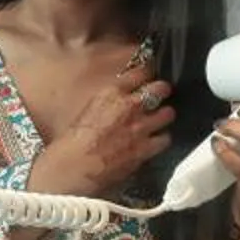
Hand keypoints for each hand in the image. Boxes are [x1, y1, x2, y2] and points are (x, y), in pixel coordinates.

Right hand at [30, 58, 176, 197]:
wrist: (73, 167)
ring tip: (161, 119)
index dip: (147, 73)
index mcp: (110, 93)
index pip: (139, 72)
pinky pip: (165, 139)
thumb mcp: (88, 111)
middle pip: (160, 88)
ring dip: (164, 116)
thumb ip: (107, 103)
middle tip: (161, 94)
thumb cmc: (72, 142)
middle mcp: (129, 105)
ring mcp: (140, 126)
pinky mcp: (146, 148)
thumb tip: (117, 103)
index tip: (148, 76)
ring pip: (167, 113)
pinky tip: (157, 142)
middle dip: (162, 90)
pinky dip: (162, 140)